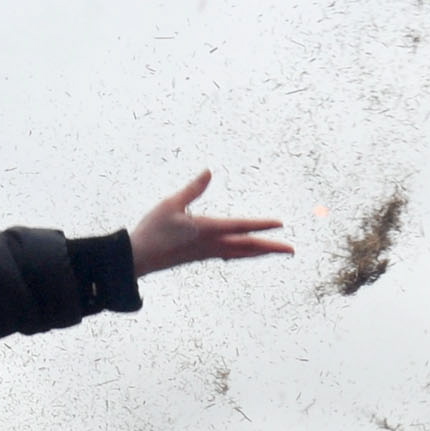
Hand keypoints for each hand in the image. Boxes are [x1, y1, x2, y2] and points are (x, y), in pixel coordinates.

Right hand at [129, 170, 289, 276]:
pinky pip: (229, 255)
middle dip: (271, 248)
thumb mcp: (171, 204)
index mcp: (208, 230)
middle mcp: (212, 244)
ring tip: (274, 250)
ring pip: (241, 254)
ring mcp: (207, 253)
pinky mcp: (201, 256)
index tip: (280, 224)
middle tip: (291, 250)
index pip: (242, 227)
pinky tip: (244, 253)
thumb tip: (208, 172)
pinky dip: (242, 254)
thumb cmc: (153, 230)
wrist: (138, 258)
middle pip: (248, 247)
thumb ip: (193, 189)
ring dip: (259, 252)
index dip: (262, 225)